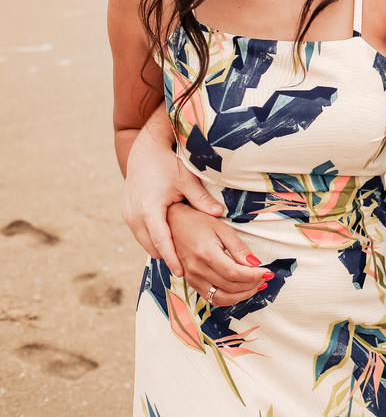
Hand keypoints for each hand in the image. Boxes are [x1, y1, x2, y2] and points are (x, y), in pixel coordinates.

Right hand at [122, 112, 223, 276]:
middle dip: (168, 257)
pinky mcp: (127, 213)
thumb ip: (201, 198)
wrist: (143, 151)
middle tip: (188, 267)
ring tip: (181, 257)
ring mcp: (128, 215)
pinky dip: (153, 239)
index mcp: (149, 209)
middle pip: (151, 247)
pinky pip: (140, 234)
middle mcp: (135, 215)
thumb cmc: (167, 164)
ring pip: (144, 242)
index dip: (172, 258)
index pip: (161, 241)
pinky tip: (169, 241)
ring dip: (160, 248)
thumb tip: (220, 212)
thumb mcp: (186, 179)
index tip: (181, 272)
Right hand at [166, 203, 269, 305]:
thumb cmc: (199, 222)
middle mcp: (197, 269)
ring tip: (256, 286)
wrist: (173, 224)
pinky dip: (229, 298)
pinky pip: (211, 298)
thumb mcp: (222, 229)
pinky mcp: (191, 282)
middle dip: (251, 285)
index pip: (234, 273)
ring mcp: (192, 278)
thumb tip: (255, 264)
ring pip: (221, 297)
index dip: (253, 276)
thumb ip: (239, 248)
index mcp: (206, 253)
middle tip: (265, 279)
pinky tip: (241, 290)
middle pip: (229, 287)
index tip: (268, 273)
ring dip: (242, 295)